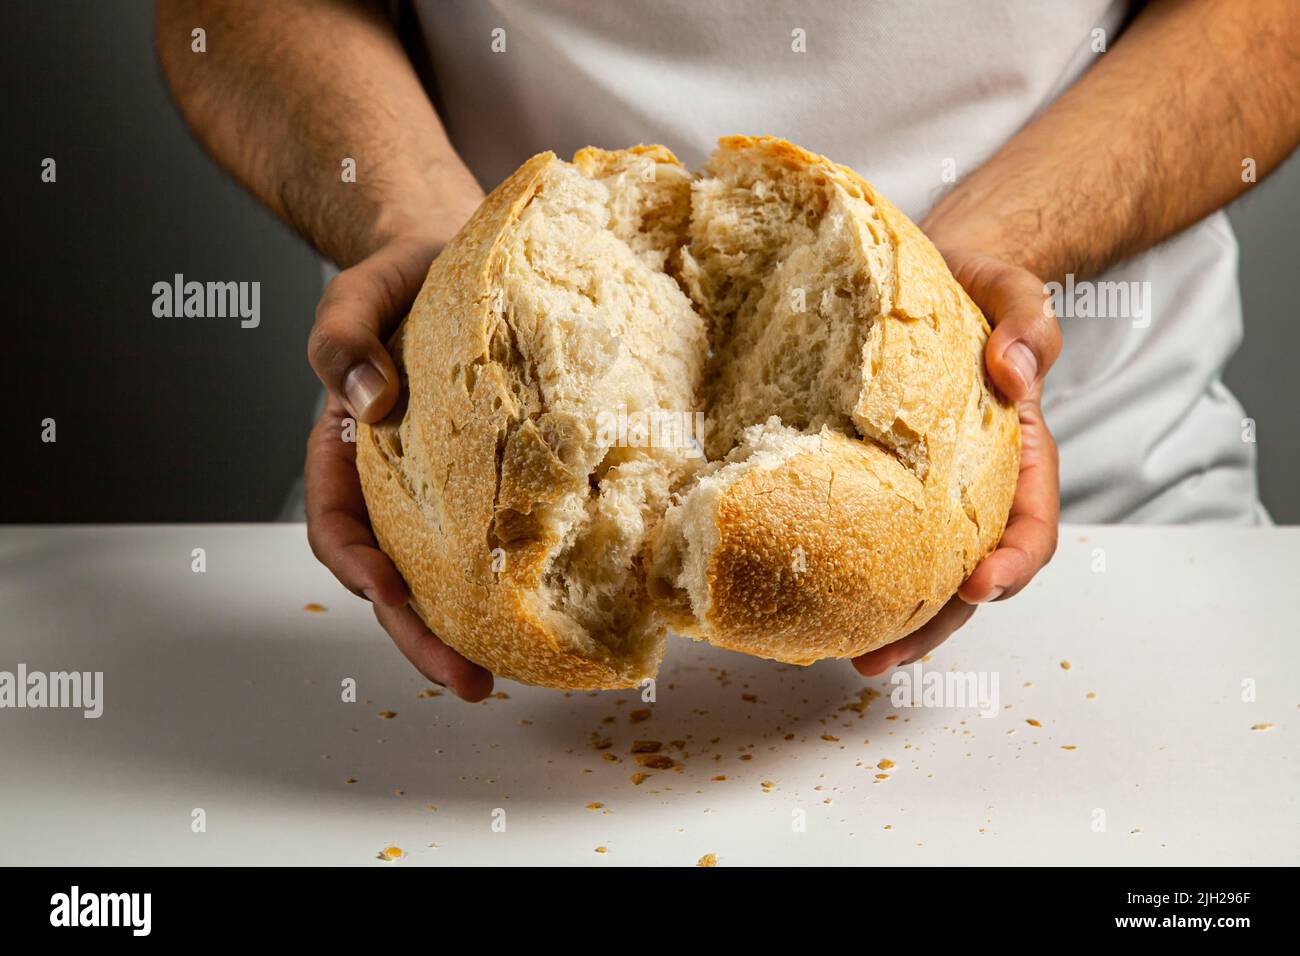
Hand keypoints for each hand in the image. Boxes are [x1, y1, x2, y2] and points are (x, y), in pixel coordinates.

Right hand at [305, 235, 492, 700]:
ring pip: (447, 574)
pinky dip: (516, 576)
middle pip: (395, 579)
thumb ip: (341, 341)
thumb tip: (370, 400)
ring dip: (471, 629)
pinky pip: (500, 535)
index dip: (359, 571)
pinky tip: (555, 603)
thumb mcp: (354, 294)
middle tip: (472, 682)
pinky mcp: (493, 480)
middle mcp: (393, 486)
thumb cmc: (394, 279)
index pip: (339, 530)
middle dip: (424, 638)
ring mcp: (444, 490)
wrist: (443, 256)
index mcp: (345, 455)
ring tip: (510, 674)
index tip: (391, 596)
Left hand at [854, 249, 1061, 675]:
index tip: (981, 586)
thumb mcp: (1013, 290)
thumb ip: (1028, 324)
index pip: (1031, 526)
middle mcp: (977, 489)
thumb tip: (1015, 370)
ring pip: (922, 574)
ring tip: (849, 657)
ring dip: (894, 623)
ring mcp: (932, 495)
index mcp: (1019, 455)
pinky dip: (856, 578)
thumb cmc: (978, 287)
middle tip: (884, 658)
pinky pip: (877, 540)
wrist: (938, 277)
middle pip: (971, 577)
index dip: (1012, 564)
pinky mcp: (884, 485)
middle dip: (936, 625)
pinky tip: (817, 603)